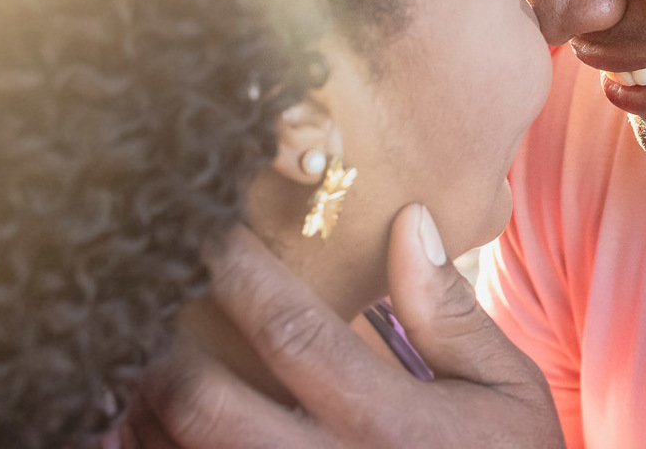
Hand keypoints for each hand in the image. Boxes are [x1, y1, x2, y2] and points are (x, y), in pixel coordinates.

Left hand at [118, 205, 563, 447]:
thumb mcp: (504, 387)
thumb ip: (450, 310)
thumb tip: (408, 220)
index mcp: (386, 424)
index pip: (291, 333)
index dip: (241, 274)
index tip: (212, 229)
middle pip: (203, 405)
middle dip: (163, 344)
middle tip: (154, 296)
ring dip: (144, 404)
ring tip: (141, 353)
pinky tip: (147, 420)